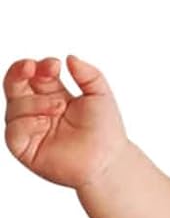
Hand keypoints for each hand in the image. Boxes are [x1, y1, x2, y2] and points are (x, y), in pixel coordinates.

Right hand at [4, 55, 129, 189]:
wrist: (108, 160)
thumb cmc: (106, 131)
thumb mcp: (100, 94)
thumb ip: (87, 74)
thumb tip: (69, 57)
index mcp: (54, 95)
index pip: (35, 74)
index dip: (39, 66)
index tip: (55, 65)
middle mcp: (39, 111)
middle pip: (14, 85)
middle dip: (18, 72)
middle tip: (30, 67)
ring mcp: (31, 130)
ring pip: (14, 107)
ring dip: (34, 102)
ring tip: (58, 107)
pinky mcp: (26, 149)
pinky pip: (13, 132)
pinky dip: (26, 123)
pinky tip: (44, 123)